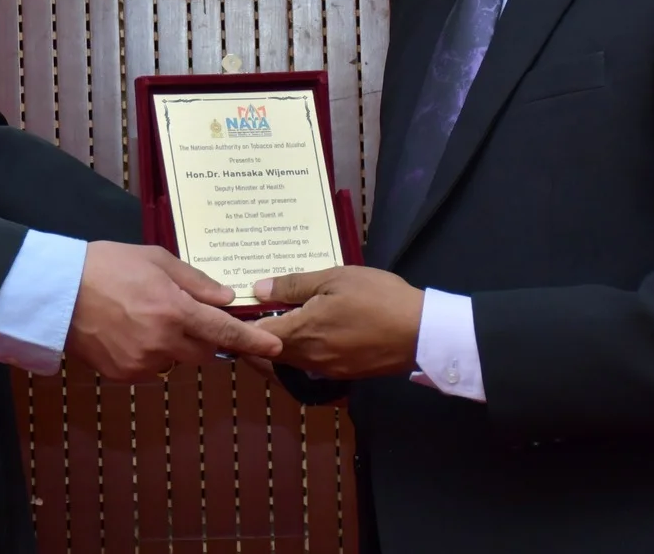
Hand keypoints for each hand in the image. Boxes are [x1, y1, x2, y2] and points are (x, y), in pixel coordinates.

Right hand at [66, 243, 282, 382]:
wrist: (57, 292)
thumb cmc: (108, 265)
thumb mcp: (155, 260)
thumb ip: (194, 282)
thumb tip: (226, 298)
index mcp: (175, 311)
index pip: (225, 332)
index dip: (253, 341)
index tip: (276, 348)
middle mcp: (163, 343)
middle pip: (205, 352)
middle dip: (205, 338)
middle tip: (185, 314)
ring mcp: (142, 363)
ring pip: (177, 361)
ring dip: (176, 346)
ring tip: (148, 318)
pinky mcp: (123, 375)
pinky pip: (151, 369)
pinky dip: (151, 354)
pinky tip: (130, 332)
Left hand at [252, 267, 424, 378]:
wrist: (421, 333)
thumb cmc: (377, 298)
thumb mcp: (335, 278)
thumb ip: (293, 285)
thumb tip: (258, 290)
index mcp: (301, 333)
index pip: (254, 338)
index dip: (240, 326)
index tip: (232, 312)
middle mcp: (307, 359)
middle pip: (267, 355)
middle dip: (253, 339)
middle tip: (249, 315)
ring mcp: (325, 371)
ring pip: (287, 362)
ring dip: (276, 347)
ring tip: (275, 320)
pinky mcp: (341, 375)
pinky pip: (307, 367)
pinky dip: (297, 353)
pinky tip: (305, 333)